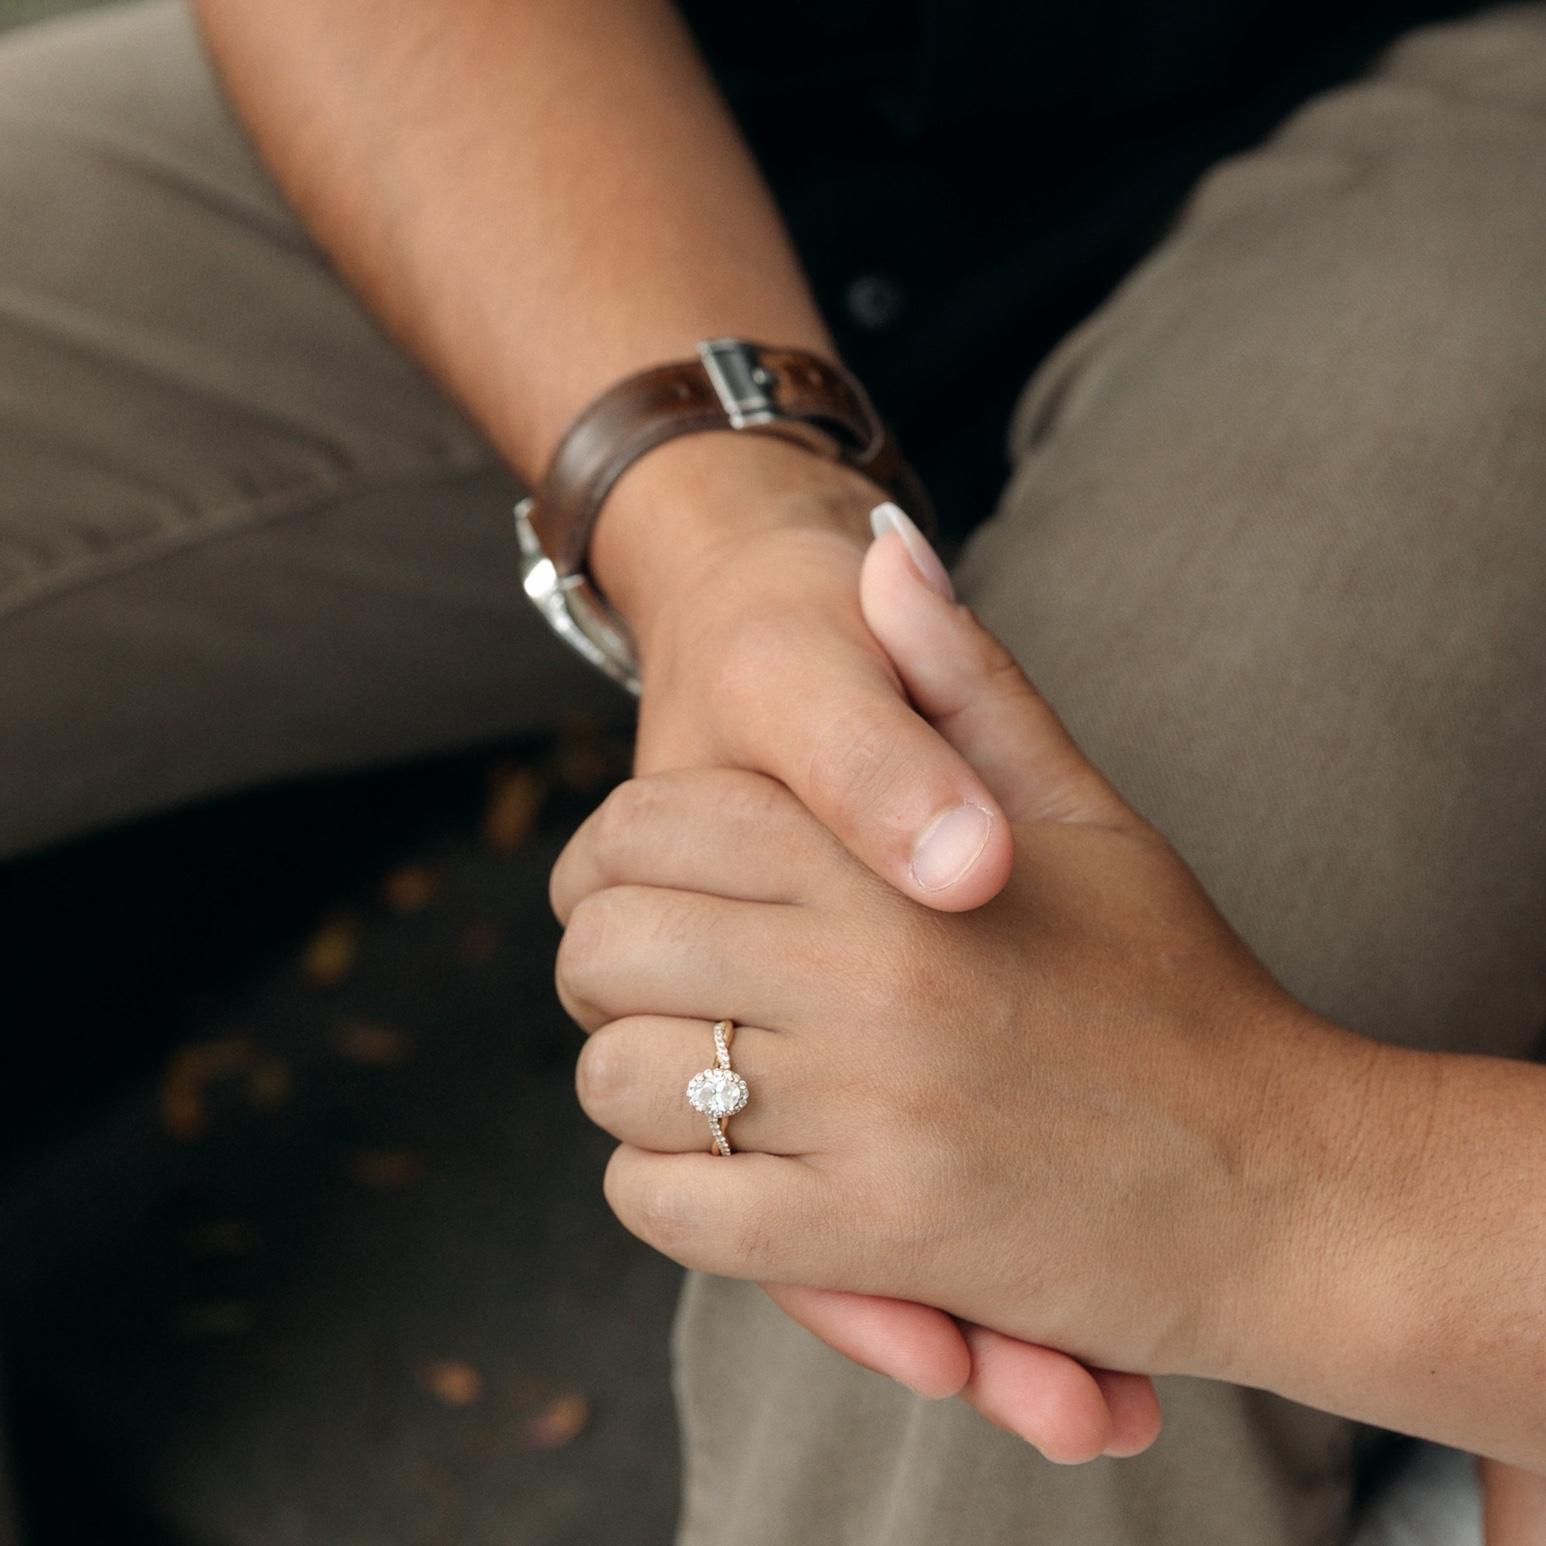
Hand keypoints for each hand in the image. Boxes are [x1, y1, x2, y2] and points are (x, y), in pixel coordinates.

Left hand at [590, 445, 1159, 1456]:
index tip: (638, 883)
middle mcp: (872, 978)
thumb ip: (966, 680)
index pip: (652, 827)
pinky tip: (717, 1169)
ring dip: (630, 1078)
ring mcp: (869, 1116)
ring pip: (620, 1080)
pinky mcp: (876, 1239)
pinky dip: (660, 1189)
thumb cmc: (1177, 988)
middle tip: (647, 979)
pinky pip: (668, 1207)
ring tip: (689, 1071)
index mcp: (899, 861)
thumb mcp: (1086, 812)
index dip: (614, 854)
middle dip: (604, 963)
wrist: (1284, 1186)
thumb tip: (880, 549)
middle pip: (609, 947)